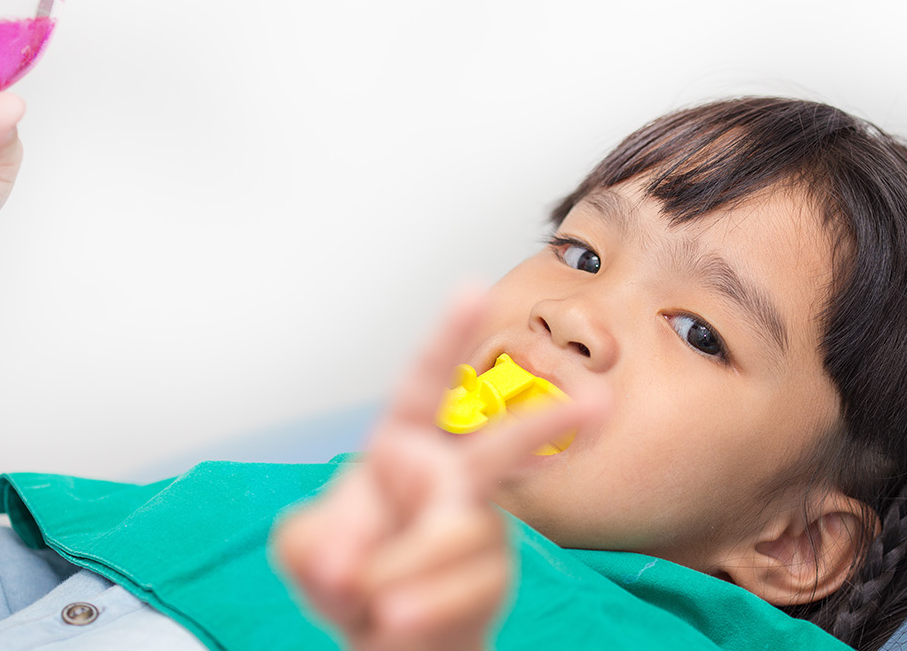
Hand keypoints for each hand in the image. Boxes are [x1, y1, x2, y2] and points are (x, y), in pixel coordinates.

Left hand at [273, 291, 608, 650]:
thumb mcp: (307, 550)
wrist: (382, 635)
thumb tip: (340, 560)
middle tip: (599, 403)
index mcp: (402, 445)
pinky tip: (398, 621)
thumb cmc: (350, 572)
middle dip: (547, 423)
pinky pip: (467, 585)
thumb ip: (313, 542)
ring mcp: (479, 523)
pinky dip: (425, 606)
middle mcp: (450, 475)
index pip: (425, 382)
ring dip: (408, 569)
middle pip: (501, 444)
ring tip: (376, 607)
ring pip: (462, 534)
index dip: (448, 338)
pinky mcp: (491, 573)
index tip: (472, 290)